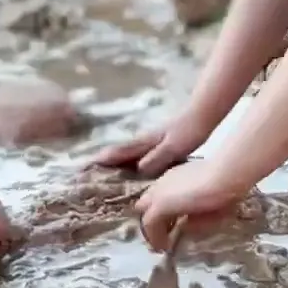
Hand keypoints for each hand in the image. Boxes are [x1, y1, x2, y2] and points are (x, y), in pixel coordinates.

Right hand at [90, 114, 210, 176]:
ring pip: (129, 153)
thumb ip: (157, 157)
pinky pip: (140, 154)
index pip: (119, 152)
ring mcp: (151, 140)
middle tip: (87, 171)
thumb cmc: (188, 130)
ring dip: (116, 161)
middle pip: (120, 152)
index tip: (85, 167)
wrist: (201, 114)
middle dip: (104, 160)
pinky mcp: (160, 142)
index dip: (103, 160)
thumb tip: (138, 170)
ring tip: (105, 173)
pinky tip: (135, 168)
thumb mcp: (174, 146)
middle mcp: (144, 141)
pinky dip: (131, 160)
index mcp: (145, 142)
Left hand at [134, 158, 250, 250]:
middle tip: (163, 235)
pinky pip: (150, 225)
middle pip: (145, 202)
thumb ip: (196, 214)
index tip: (170, 224)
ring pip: (145, 214)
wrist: (225, 176)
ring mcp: (159, 192)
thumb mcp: (211, 202)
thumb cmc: (227, 185)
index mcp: (176, 177)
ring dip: (153, 230)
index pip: (159, 194)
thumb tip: (186, 226)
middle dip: (152, 219)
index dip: (163, 211)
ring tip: (161, 245)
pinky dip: (155, 236)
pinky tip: (164, 246)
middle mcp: (163, 182)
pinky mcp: (159, 205)